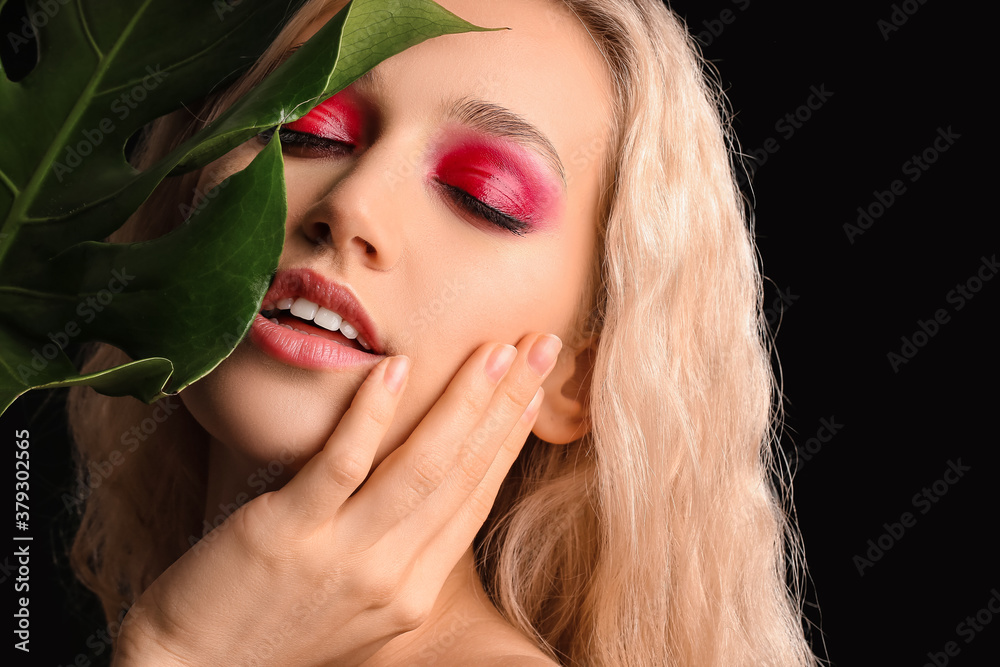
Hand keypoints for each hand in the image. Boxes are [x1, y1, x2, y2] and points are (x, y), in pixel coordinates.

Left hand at [112, 332, 562, 665]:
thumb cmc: (271, 628)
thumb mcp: (356, 605)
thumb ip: (396, 553)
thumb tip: (426, 491)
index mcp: (411, 592)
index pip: (474, 500)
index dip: (508, 439)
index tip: (533, 390)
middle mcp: (390, 577)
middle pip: (461, 476)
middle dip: (506, 405)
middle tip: (539, 347)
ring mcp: (341, 556)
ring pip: (419, 469)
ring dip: (463, 403)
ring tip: (494, 351)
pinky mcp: (287, 534)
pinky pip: (342, 466)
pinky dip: (374, 416)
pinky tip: (398, 369)